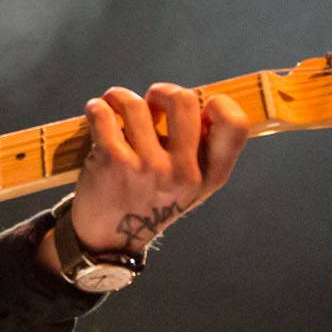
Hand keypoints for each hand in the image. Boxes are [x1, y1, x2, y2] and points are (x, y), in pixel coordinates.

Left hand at [68, 83, 249, 254]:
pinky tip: (97, 113)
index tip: (199, 105)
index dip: (220, 104)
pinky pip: (103, 114)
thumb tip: (192, 97)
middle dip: (162, 91)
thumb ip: (199, 149)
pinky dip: (96, 108)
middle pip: (183, 100)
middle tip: (150, 102)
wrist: (109, 239)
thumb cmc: (150, 199)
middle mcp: (182, 174)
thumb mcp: (189, 186)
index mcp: (209, 177)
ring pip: (135, 104)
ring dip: (120, 97)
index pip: (235, 126)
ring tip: (114, 105)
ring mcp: (147, 168)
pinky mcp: (112, 163)